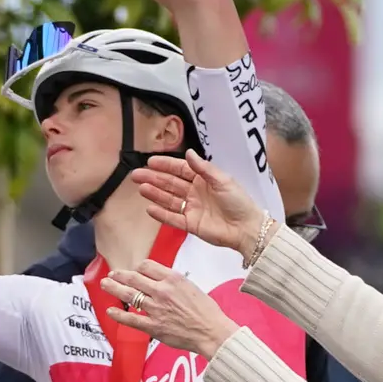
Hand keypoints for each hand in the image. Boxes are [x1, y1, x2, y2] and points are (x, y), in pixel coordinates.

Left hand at [100, 259, 237, 357]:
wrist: (211, 332)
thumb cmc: (206, 311)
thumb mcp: (191, 287)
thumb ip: (173, 283)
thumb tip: (159, 281)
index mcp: (173, 279)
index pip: (147, 266)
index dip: (138, 268)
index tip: (134, 272)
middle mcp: (162, 291)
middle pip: (134, 278)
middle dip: (120, 275)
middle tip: (112, 274)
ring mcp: (156, 309)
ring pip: (129, 295)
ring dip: (114, 289)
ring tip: (105, 285)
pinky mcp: (153, 326)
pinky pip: (131, 319)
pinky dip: (118, 314)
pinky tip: (110, 311)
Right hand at [130, 152, 264, 254]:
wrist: (247, 228)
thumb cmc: (238, 202)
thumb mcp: (223, 180)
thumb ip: (204, 168)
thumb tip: (188, 153)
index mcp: (203, 179)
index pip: (180, 169)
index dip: (165, 165)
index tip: (150, 161)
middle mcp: (194, 193)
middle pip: (170, 184)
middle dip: (153, 178)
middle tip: (136, 175)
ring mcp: (191, 209)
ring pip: (169, 200)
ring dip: (155, 194)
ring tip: (141, 189)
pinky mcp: (190, 225)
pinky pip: (172, 218)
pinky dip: (161, 214)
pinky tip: (149, 208)